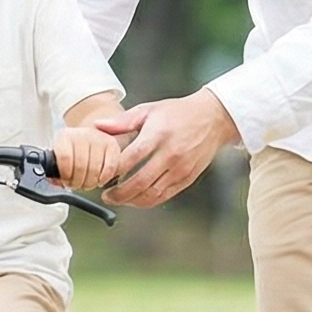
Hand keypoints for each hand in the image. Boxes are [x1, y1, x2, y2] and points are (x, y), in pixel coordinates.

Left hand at [51, 123, 118, 189]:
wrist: (87, 139)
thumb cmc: (71, 153)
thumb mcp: (58, 159)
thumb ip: (53, 170)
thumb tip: (54, 181)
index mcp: (65, 137)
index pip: (65, 158)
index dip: (65, 175)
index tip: (65, 181)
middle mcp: (82, 134)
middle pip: (81, 166)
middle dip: (78, 182)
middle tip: (76, 185)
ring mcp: (99, 138)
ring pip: (95, 169)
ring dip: (90, 182)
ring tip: (86, 183)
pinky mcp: (113, 145)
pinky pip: (110, 167)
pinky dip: (104, 178)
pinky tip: (99, 180)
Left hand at [93, 89, 239, 208]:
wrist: (213, 118)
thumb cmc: (178, 113)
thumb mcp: (149, 110)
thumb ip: (122, 121)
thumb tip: (98, 126)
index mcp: (158, 134)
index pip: (130, 159)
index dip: (113, 170)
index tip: (102, 174)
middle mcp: (170, 154)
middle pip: (139, 182)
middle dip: (118, 193)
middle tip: (106, 195)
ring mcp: (180, 168)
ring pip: (152, 194)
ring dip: (131, 200)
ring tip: (118, 199)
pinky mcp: (187, 178)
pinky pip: (165, 196)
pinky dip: (148, 201)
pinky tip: (136, 199)